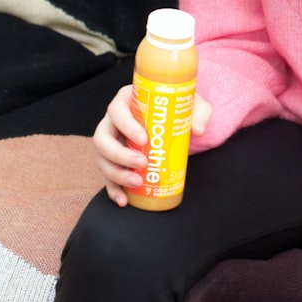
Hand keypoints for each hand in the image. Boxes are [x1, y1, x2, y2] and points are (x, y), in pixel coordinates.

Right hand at [92, 86, 211, 206]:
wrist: (176, 118)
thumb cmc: (180, 107)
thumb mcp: (193, 104)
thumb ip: (200, 113)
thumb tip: (198, 130)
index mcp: (127, 101)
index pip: (117, 110)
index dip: (126, 125)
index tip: (143, 138)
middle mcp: (113, 121)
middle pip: (102, 138)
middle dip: (119, 154)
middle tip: (142, 162)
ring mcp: (112, 142)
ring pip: (102, 158)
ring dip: (116, 173)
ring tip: (137, 182)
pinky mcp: (115, 160)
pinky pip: (107, 176)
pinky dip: (113, 189)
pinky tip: (123, 200)